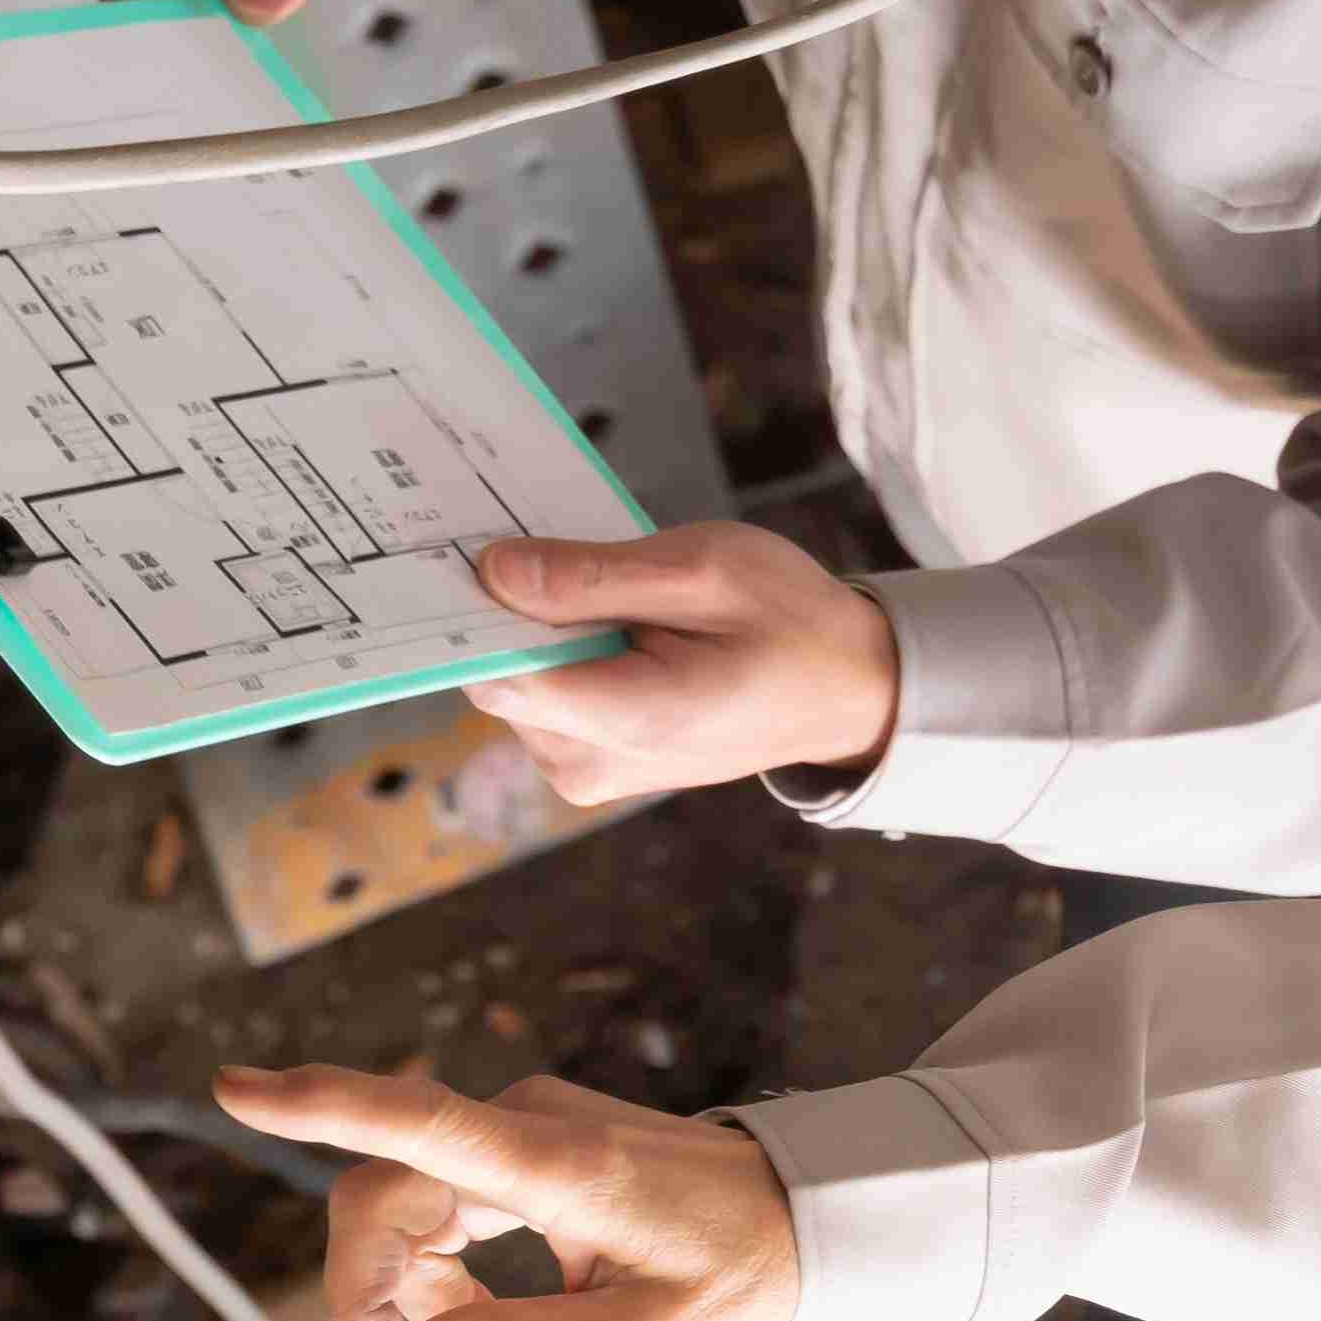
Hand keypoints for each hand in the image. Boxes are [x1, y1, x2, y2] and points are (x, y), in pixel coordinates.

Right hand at [215, 1060, 805, 1320]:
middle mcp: (528, 1126)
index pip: (420, 1122)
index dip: (321, 1105)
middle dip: (363, 1296)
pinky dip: (428, 1272)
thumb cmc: (732, 1279)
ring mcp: (521, 1127)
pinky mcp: (519, 1144)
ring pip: (399, 1204)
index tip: (235, 1088)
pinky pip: (434, 1203)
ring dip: (396, 1291)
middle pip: (381, 1195)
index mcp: (560, 1165)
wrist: (800, 1214)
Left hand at [461, 526, 904, 804]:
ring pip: (514, 683)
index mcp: (626, 719)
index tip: (474, 549)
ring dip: (543, 629)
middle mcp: (590, 764)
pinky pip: (542, 696)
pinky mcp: (590, 763)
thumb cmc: (790, 622)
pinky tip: (613, 620)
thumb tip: (494, 571)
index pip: (494, 672)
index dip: (475, 609)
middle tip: (559, 547)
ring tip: (611, 591)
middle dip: (514, 610)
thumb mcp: (704, 571)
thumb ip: (594, 577)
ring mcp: (587, 772)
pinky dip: (561, 651)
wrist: (847, 689)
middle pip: (496, 676)